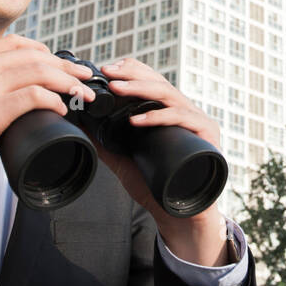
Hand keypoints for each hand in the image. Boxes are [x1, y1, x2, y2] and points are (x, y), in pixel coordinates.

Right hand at [0, 34, 96, 237]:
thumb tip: (19, 104)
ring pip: (37, 71)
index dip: (45, 52)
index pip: (14, 44)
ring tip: (82, 94)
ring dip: (67, 81)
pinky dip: (53, 100)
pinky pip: (31, 96)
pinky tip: (61, 109)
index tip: (64, 65)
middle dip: (66, 65)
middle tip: (85, 78)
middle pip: (32, 55)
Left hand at [92, 57, 232, 265]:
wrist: (181, 215)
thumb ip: (105, 143)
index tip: (106, 70)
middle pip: (159, 82)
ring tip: (116, 89)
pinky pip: (181, 118)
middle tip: (107, 74)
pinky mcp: (207, 136)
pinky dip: (157, 116)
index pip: (152, 80)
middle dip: (131, 75)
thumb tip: (79, 125)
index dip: (131, 70)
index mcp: (168, 112)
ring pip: (169, 94)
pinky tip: (136, 119)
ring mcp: (197, 121)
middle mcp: (184, 112)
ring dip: (140, 89)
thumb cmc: (157, 187)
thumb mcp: (124, 160)